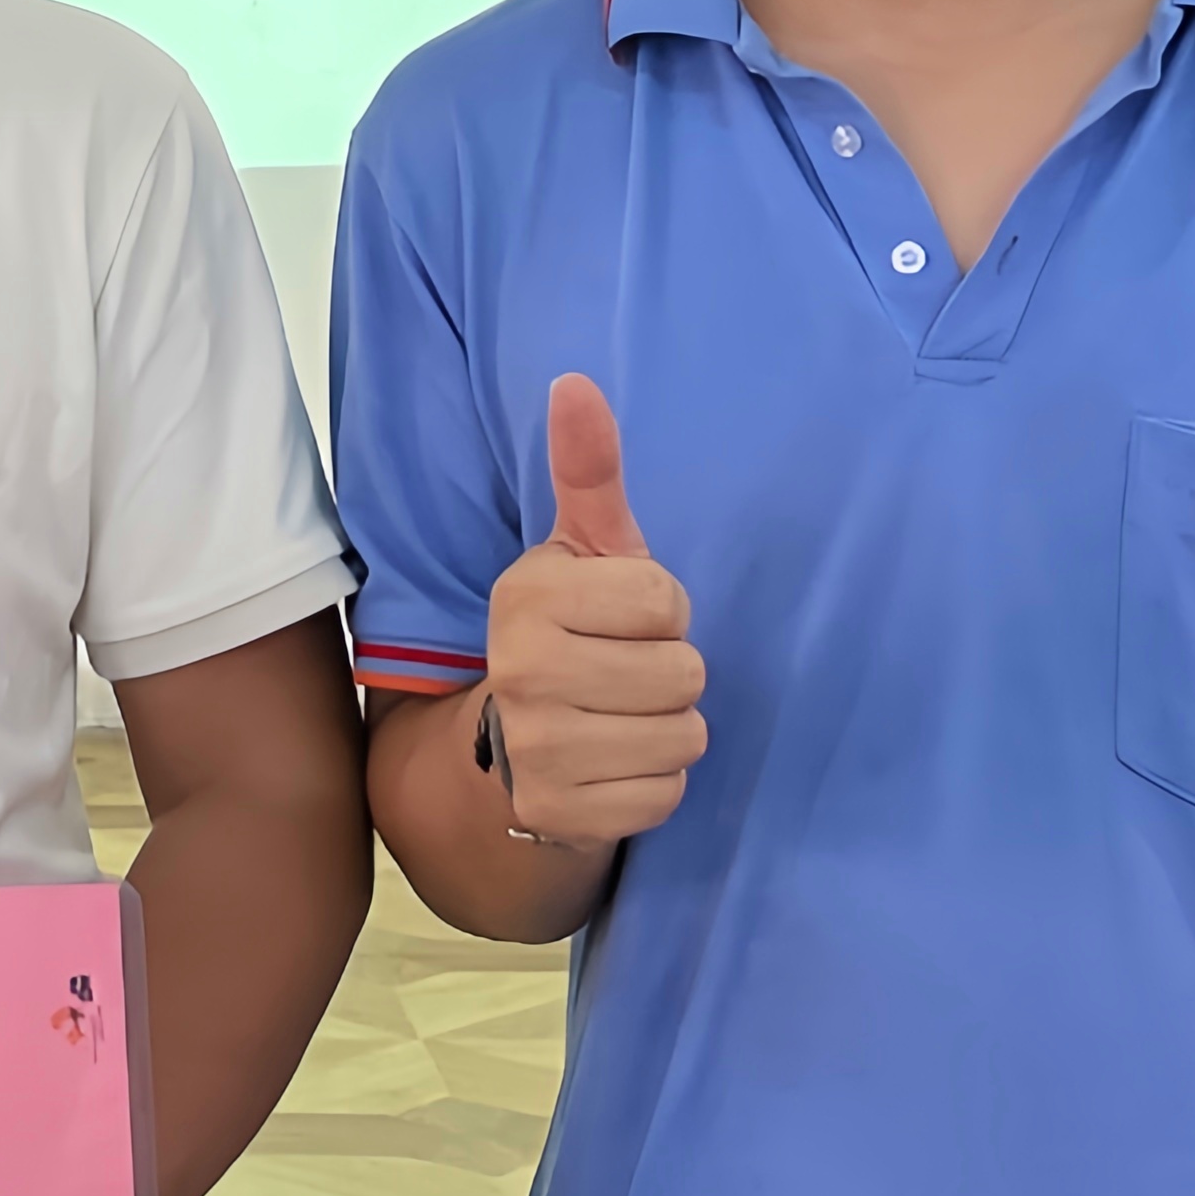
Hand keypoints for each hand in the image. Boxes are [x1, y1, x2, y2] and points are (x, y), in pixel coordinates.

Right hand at [476, 376, 705, 849]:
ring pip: (682, 736)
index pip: (667, 602)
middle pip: (683, 673)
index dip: (663, 611)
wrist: (511, 744)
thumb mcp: (585, 549)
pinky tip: (614, 765)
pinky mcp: (555, 814)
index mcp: (528, 596)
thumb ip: (588, 469)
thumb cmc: (574, 631)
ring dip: (668, 731)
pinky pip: (664, 795)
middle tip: (623, 674)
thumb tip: (575, 382)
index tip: (621, 619)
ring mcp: (535, 750)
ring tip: (622, 718)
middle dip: (670, 674)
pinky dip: (652, 784)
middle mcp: (520, 672)